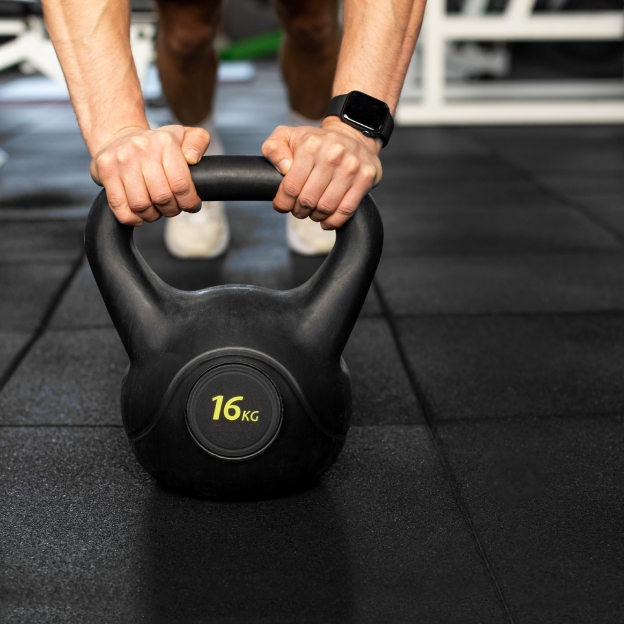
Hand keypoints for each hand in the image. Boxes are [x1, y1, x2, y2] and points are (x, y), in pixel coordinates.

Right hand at [90, 125, 210, 225]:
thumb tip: (192, 158)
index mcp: (164, 141)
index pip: (181, 184)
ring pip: (141, 205)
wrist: (119, 136)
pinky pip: (119, 206)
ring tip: (156, 210)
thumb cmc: (156, 144)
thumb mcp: (182, 135)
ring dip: (152, 215)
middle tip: (172, 208)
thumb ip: (198, 141)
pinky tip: (139, 217)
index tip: (191, 206)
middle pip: (162, 197)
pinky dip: (131, 218)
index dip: (189, 202)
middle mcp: (141, 148)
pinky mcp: (105, 172)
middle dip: (171, 210)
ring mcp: (121, 160)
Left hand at [261, 119, 382, 229]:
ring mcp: (351, 167)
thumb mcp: (288, 136)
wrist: (352, 136)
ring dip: (315, 216)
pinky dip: (333, 221)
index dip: (283, 202)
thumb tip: (283, 168)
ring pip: (326, 207)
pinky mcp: (365, 179)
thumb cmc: (317, 142)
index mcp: (311, 145)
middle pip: (308, 200)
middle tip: (298, 209)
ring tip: (312, 212)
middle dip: (299, 210)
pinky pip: (346, 210)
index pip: (291, 186)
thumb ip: (273, 148)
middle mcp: (333, 155)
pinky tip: (326, 220)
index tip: (282, 206)